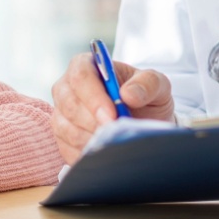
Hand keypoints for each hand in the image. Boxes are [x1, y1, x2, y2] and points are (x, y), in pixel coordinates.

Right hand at [50, 52, 173, 163]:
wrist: (144, 122)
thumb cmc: (146, 97)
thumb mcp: (157, 85)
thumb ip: (147, 84)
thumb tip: (128, 94)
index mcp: (87, 65)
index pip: (81, 76)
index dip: (93, 96)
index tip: (112, 115)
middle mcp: (68, 88)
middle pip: (69, 104)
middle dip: (93, 122)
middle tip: (115, 132)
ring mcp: (61, 113)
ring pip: (66, 129)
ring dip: (91, 139)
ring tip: (114, 142)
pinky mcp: (62, 137)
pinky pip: (66, 149)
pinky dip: (87, 153)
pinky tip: (105, 152)